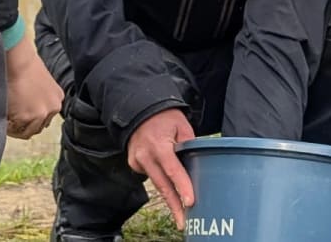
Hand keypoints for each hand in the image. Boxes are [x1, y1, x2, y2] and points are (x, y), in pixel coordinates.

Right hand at [5, 38, 62, 138]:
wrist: (18, 60)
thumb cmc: (24, 65)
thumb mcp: (41, 83)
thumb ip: (38, 98)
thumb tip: (27, 108)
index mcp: (57, 99)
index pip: (44, 119)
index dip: (29, 120)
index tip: (18, 117)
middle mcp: (53, 108)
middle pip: (36, 128)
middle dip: (22, 126)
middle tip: (9, 120)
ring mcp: (41, 114)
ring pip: (25, 132)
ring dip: (13, 128)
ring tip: (4, 117)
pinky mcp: (27, 117)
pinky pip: (13, 130)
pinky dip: (5, 126)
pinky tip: (1, 115)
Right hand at [127, 108, 195, 229]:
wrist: (138, 109)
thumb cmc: (164, 116)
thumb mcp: (182, 125)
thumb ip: (189, 143)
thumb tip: (197, 161)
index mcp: (159, 145)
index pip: (173, 170)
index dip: (182, 186)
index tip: (190, 201)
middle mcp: (145, 156)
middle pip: (162, 185)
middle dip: (174, 205)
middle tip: (183, 221)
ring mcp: (137, 161)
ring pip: (156, 184)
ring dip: (168, 197)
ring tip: (179, 213)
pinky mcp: (134, 163)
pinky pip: (149, 175)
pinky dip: (159, 178)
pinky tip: (166, 176)